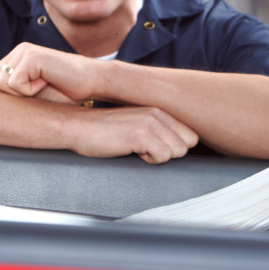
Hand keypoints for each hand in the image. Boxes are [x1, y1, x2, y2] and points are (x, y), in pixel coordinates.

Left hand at [0, 43, 99, 102]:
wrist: (94, 82)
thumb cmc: (68, 92)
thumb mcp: (34, 93)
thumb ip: (13, 92)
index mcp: (18, 57)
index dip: (8, 96)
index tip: (32, 95)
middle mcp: (19, 50)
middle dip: (12, 96)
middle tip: (38, 90)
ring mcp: (24, 51)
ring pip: (1, 85)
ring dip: (23, 94)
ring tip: (44, 85)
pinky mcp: (31, 56)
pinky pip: (15, 84)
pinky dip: (30, 91)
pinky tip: (48, 82)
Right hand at [70, 105, 199, 163]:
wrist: (78, 127)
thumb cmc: (104, 130)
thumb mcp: (137, 122)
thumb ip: (159, 128)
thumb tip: (179, 145)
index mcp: (159, 109)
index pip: (191, 135)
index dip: (175, 147)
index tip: (155, 146)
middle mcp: (158, 112)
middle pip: (188, 145)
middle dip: (170, 152)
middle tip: (146, 149)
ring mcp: (150, 122)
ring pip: (177, 152)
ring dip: (158, 156)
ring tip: (137, 148)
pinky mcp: (140, 134)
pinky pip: (162, 157)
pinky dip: (149, 160)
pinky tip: (132, 151)